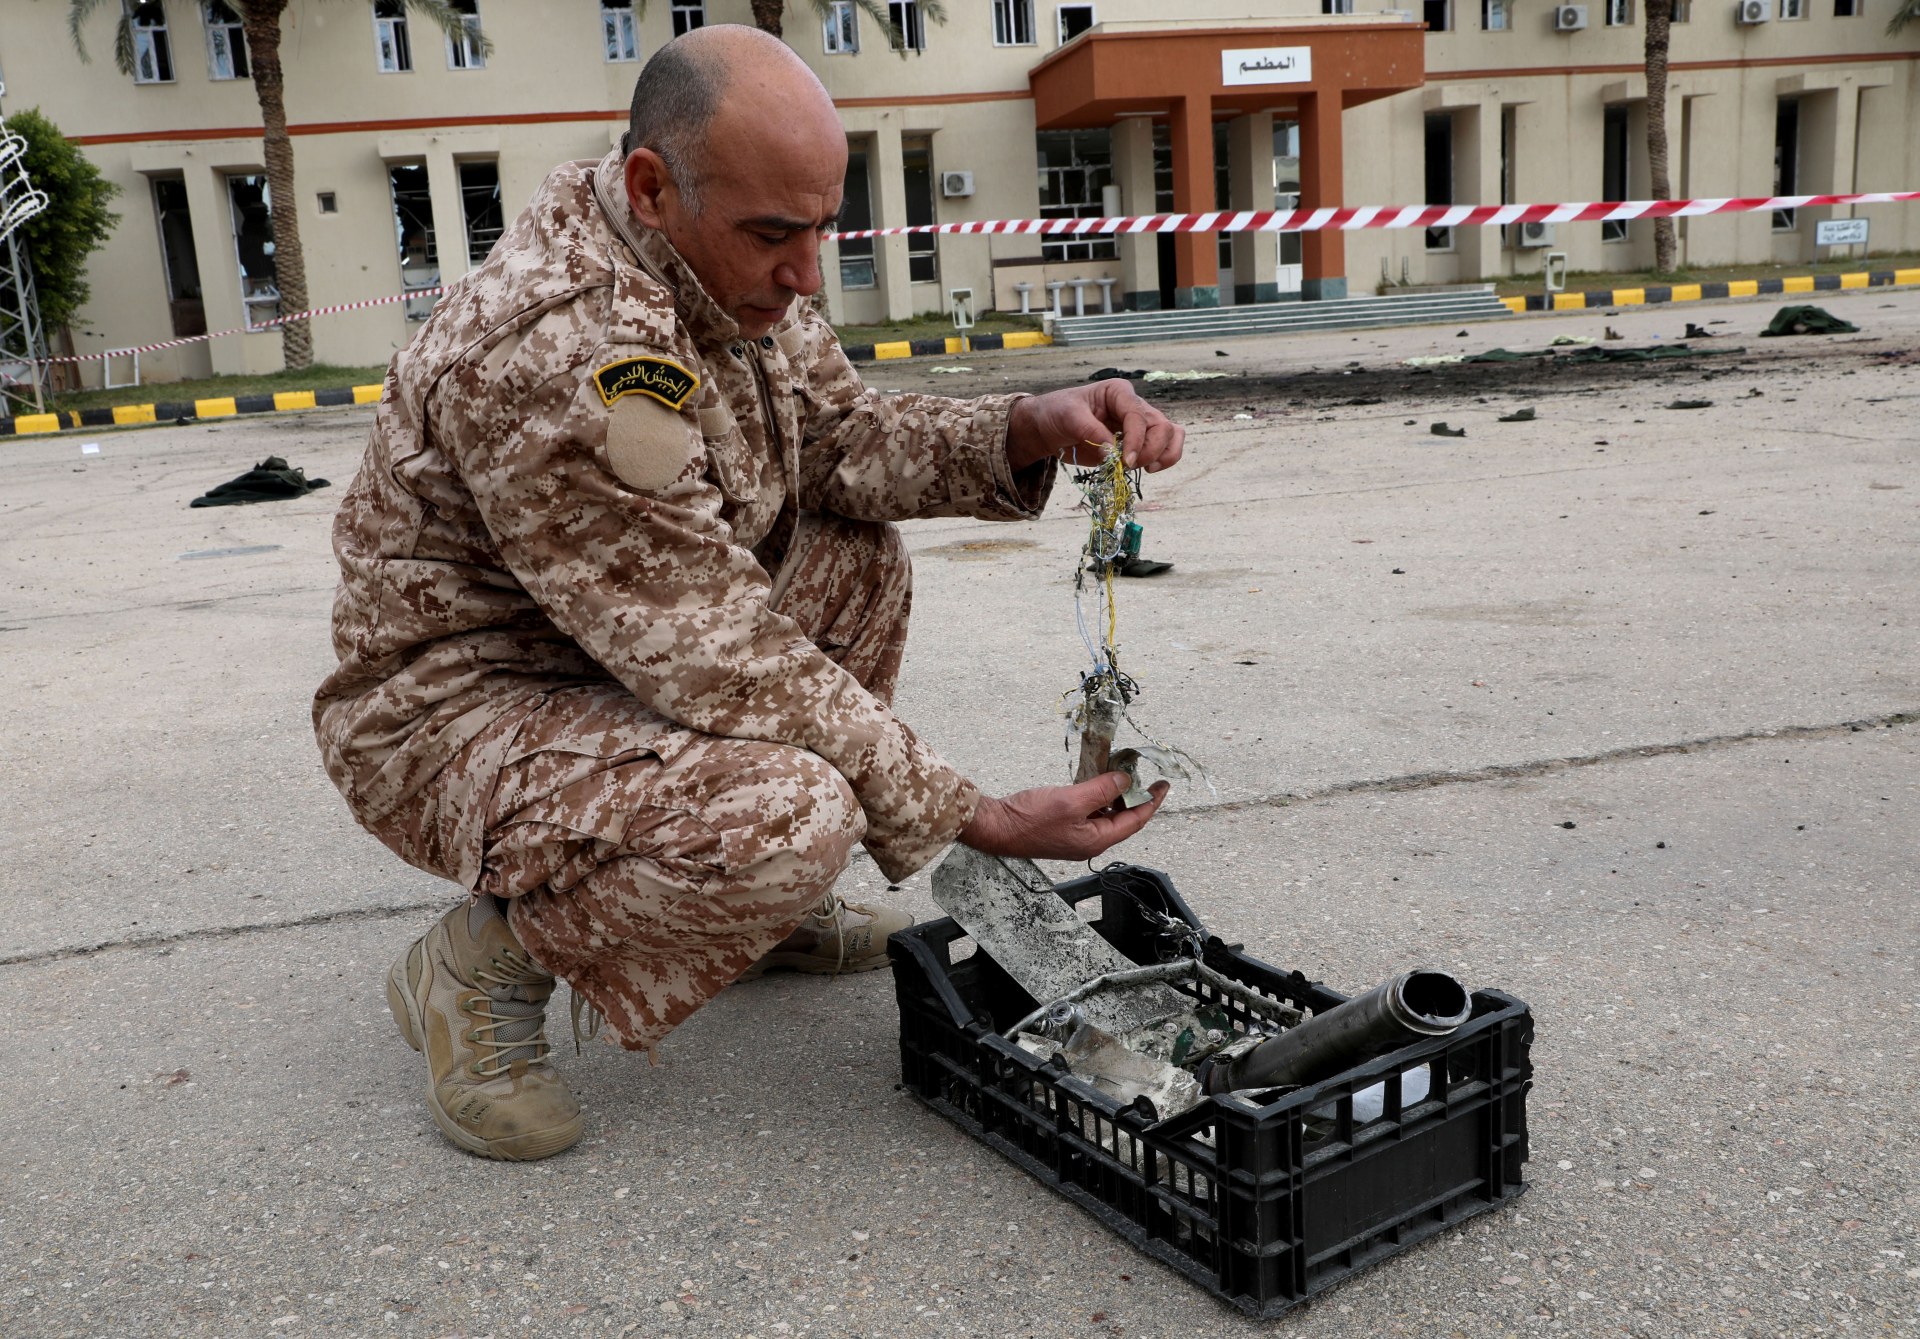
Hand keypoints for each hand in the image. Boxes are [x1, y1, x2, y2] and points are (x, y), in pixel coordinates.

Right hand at [958, 771, 1170, 861]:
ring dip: (1115, 795)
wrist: (996, 827)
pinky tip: (1096, 782)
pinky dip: (1097, 797)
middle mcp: (1090, 842)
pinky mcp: (1064, 828)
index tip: (1163, 785)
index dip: (1151, 802)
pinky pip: (1089, 812)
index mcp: (1096, 840)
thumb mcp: (1072, 800)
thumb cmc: (1030, 819)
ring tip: (1122, 774)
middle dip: (1135, 797)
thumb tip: (1126, 781)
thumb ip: (1102, 790)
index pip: (1135, 821)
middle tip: (1144, 776)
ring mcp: (1076, 836)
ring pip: (1106, 815)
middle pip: (1122, 819)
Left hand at [1006, 381, 1184, 474]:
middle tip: (1128, 466)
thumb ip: (1091, 431)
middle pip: (1162, 427)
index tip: (1124, 462)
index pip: (1138, 416)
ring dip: (1164, 455)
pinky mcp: (1138, 442)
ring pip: (1170, 435)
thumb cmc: (1058, 413)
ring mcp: (1139, 424)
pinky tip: (1149, 469)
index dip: (1136, 440)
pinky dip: (1164, 459)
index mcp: (1119, 392)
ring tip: (1146, 469)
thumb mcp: (1068, 416)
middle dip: (1150, 450)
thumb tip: (1113, 452)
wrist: (1050, 427)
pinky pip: (1164, 447)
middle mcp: (1134, 406)